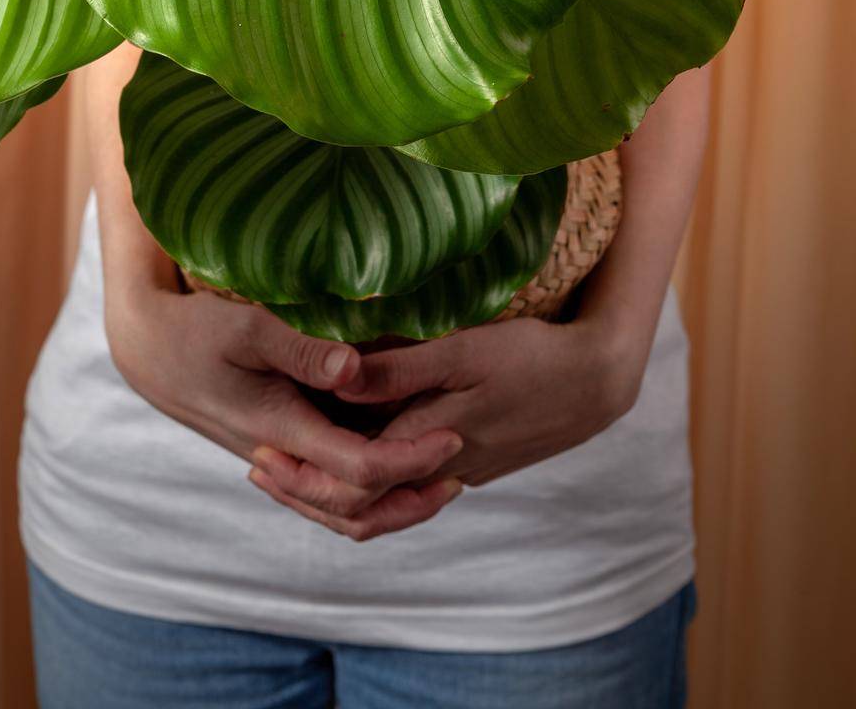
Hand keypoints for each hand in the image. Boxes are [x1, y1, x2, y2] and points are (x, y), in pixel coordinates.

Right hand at [103, 270, 465, 539]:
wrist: (153, 355)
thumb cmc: (199, 333)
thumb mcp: (247, 326)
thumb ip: (301, 346)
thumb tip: (355, 367)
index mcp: (281, 430)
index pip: (358, 469)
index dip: (411, 460)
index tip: (452, 434)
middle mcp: (283, 458)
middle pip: (355, 509)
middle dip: (411, 498)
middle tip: (459, 468)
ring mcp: (280, 461)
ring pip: (340, 511)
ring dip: (392, 504)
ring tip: (439, 480)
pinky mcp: (279, 452)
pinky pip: (327, 491)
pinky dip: (366, 492)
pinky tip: (396, 465)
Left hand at [249, 314, 639, 531]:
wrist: (596, 381)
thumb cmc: (530, 356)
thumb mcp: (463, 350)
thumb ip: (399, 369)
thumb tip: (337, 377)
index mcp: (429, 442)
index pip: (350, 479)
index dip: (300, 473)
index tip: (259, 451)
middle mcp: (439, 468)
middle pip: (361, 504)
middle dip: (307, 489)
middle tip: (260, 465)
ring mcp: (459, 469)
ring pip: (386, 500)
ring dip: (338, 487)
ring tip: (295, 459)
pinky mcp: (474, 460)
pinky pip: (412, 482)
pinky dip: (375, 476)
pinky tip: (357, 442)